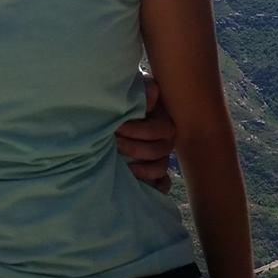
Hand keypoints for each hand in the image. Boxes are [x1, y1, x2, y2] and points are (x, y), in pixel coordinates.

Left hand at [115, 75, 177, 190]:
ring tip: (124, 166)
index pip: (157, 130)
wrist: (113, 115)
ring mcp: (160, 158)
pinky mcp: (155, 174)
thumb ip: (143, 91)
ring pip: (160, 168)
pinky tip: (144, 186)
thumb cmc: (124, 103)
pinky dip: (157, 187)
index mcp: (162, 122)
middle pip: (158, 151)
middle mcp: (164, 142)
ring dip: (144, 169)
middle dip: (135, 148)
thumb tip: (152, 94)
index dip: (137, 130)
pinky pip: (163, 184)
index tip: (117, 127)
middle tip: (114, 143)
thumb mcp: (133, 92)